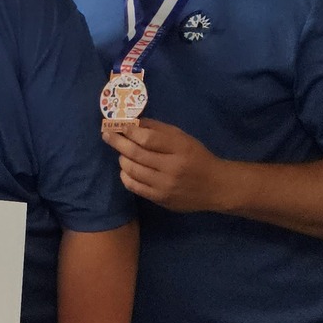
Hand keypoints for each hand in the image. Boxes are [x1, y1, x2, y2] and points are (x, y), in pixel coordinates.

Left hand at [101, 118, 235, 210]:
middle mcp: (172, 168)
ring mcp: (165, 186)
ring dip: (122, 159)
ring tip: (121, 153)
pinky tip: (126, 169)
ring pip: (132, 170)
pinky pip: (134, 187)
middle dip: (118, 142)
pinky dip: (126, 175)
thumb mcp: (183, 138)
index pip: (148, 138)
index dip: (130, 131)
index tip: (119, 125)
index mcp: (180, 148)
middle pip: (136, 154)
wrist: (215, 187)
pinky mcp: (160, 199)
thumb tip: (133, 122)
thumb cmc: (197, 157)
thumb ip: (159, 129)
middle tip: (106, 135)